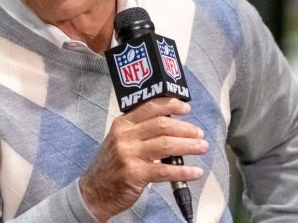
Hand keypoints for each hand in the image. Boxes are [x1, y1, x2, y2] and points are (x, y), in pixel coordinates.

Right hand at [80, 98, 206, 221]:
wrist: (95, 191)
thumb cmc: (111, 165)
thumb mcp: (120, 140)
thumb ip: (140, 130)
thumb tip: (171, 122)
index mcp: (122, 124)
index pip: (150, 107)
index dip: (171, 105)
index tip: (186, 108)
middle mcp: (124, 136)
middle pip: (162, 125)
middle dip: (185, 129)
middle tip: (198, 133)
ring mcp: (129, 155)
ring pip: (166, 145)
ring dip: (189, 146)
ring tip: (201, 147)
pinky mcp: (135, 174)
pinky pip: (165, 170)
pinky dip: (183, 171)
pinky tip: (195, 172)